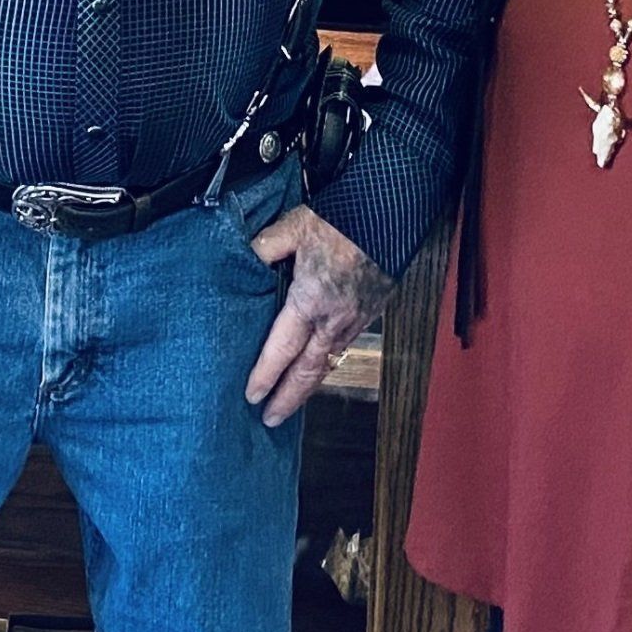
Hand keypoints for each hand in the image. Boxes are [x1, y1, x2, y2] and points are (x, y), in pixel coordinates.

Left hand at [244, 205, 392, 426]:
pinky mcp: (370, 314)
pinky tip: (317, 366)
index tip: (252, 396)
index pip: (282, 349)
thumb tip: (243, 260)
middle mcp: (334, 319)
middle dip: (288, 398)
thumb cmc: (341, 218)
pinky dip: (327, 365)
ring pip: (328, 363)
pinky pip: (342, 348)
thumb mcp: (292, 227)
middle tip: (270, 419)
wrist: (388, 213)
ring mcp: (355, 320)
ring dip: (308, 386)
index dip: (266, 375)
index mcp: (310, 301)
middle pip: (308, 371)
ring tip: (290, 401)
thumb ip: (264, 248)